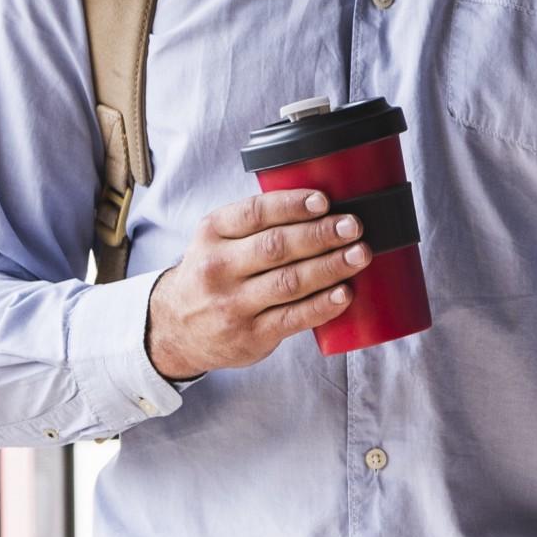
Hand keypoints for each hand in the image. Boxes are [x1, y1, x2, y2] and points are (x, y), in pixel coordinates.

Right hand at [145, 189, 367, 382]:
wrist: (176, 329)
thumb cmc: (214, 274)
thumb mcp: (218, 241)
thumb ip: (258, 225)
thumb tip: (326, 208)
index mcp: (212, 234)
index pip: (254, 213)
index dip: (292, 205)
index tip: (324, 201)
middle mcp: (218, 268)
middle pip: (276, 247)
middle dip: (321, 234)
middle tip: (353, 226)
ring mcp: (232, 304)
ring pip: (289, 282)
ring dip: (330, 267)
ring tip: (360, 254)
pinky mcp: (250, 335)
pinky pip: (293, 318)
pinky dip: (322, 305)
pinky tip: (345, 293)